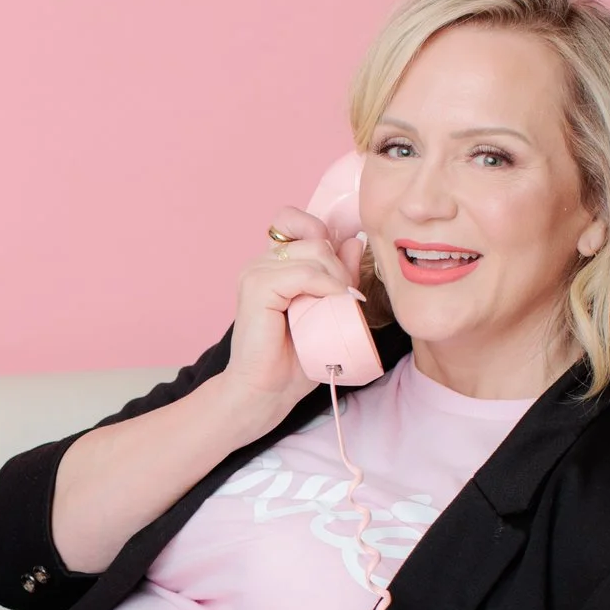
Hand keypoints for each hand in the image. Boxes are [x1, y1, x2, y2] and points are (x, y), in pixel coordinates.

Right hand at [216, 205, 371, 425]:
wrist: (267, 390)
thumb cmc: (295, 357)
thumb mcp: (329, 307)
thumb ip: (339, 274)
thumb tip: (354, 241)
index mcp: (272, 263)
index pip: (293, 219)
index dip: (321, 232)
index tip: (337, 269)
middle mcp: (260, 262)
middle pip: (316, 236)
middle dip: (340, 265)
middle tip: (346, 298)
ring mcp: (255, 272)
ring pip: (314, 252)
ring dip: (337, 277)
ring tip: (339, 306)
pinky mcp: (256, 287)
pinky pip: (305, 272)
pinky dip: (327, 286)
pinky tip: (333, 303)